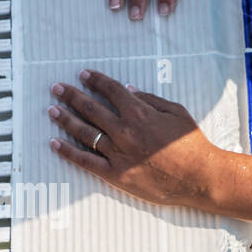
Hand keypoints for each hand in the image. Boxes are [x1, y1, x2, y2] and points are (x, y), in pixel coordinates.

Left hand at [47, 69, 218, 206]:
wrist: (199, 176)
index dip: (96, 80)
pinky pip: (85, 161)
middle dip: (71, 96)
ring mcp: (117, 153)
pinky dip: (68, 152)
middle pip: (91, 108)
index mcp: (140, 113)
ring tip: (52, 110)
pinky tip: (55, 143)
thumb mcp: (177, 113)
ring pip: (83, 132)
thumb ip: (152, 100)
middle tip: (57, 88)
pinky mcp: (114, 174)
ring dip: (65, 119)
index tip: (83, 75)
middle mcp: (124, 131)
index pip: (112, 91)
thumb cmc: (192, 144)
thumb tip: (128, 90)